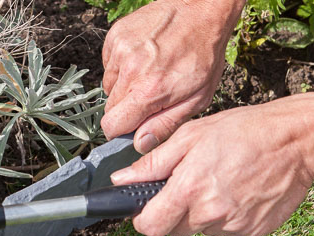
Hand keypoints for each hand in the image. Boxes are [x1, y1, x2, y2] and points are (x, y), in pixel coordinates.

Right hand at [101, 0, 243, 152]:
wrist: (202, 10)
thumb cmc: (204, 55)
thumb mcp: (197, 99)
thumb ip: (165, 125)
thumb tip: (140, 144)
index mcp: (149, 91)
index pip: (111, 126)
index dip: (121, 130)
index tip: (133, 125)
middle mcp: (130, 70)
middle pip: (110, 108)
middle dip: (126, 108)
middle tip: (149, 96)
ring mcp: (121, 51)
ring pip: (108, 86)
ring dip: (124, 86)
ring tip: (149, 73)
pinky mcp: (116, 36)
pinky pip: (109, 64)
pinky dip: (122, 66)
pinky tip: (143, 58)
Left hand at [110, 96, 313, 235]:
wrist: (299, 141)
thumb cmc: (244, 131)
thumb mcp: (191, 136)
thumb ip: (153, 164)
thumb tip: (122, 181)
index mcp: (189, 190)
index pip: (149, 227)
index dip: (144, 218)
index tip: (148, 207)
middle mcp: (210, 214)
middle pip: (174, 230)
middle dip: (175, 212)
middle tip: (193, 182)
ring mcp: (233, 226)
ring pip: (201, 229)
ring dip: (203, 213)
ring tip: (223, 181)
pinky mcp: (252, 232)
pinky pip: (227, 230)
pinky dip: (228, 216)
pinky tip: (241, 190)